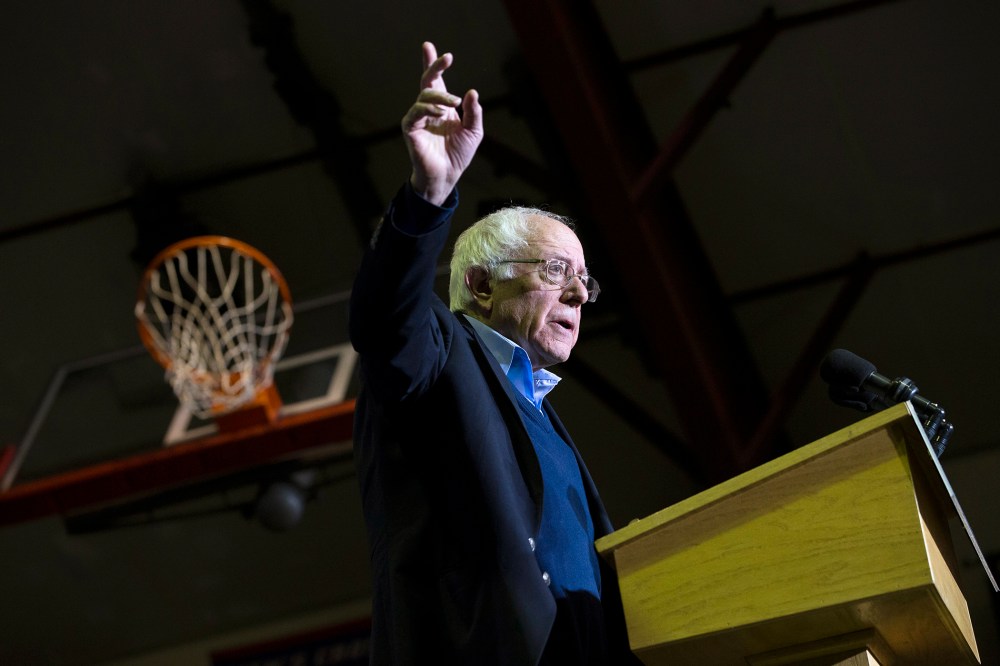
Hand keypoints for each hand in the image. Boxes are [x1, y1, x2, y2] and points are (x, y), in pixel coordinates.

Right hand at [402, 41, 483, 205]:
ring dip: (441, 96)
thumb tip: (472, 91)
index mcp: (443, 107)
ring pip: (425, 95)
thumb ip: (474, 112)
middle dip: (435, 66)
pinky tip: (439, 113)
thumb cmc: (458, 155)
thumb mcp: (474, 131)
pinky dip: (428, 109)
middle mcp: (429, 109)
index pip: (436, 81)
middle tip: (447, 58)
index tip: (429, 47)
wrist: (447, 175)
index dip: (433, 64)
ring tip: (454, 104)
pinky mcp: (410, 128)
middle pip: (427, 81)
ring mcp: (418, 117)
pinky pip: (415, 112)